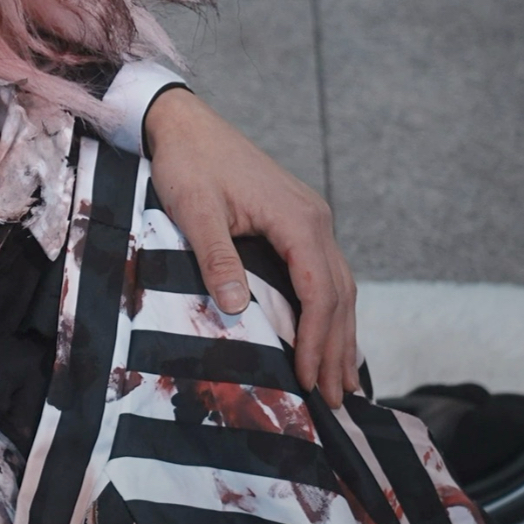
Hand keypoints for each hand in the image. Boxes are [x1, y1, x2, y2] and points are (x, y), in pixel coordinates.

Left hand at [143, 88, 358, 406]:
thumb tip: (234, 308)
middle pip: (339, 293)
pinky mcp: (298, 219)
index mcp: (297, 219)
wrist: (183, 123)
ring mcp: (310, 217)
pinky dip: (330, 307)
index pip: (320, 292)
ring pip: (339, 283)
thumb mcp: (195, 211)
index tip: (308, 381)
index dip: (316, 340)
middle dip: (337, 348)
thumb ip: (217, 258)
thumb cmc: (187, 164)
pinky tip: (326, 331)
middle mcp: (315, 219)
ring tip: (340, 379)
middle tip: (336, 399)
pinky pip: (324, 270)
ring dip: (340, 332)